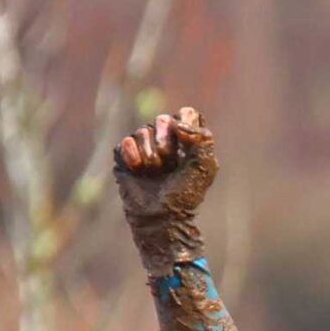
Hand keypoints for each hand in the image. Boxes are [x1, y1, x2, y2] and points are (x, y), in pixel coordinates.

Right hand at [113, 106, 216, 272]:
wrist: (162, 217)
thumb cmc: (185, 195)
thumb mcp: (204, 167)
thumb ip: (202, 139)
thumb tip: (176, 121)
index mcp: (188, 139)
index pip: (187, 113)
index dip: (185, 125)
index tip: (186, 144)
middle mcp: (165, 138)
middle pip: (163, 119)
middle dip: (166, 144)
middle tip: (170, 165)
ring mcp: (144, 146)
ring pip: (142, 131)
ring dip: (151, 156)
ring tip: (156, 174)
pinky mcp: (125, 155)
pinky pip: (126, 142)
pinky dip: (133, 157)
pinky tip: (139, 171)